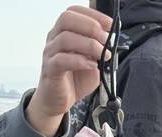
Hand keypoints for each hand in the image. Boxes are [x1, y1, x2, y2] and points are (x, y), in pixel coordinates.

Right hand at [26, 6, 112, 136]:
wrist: (58, 100)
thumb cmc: (73, 80)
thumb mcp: (92, 62)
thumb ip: (99, 52)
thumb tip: (111, 44)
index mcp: (63, 32)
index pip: (74, 11)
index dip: (93, 15)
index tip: (110, 25)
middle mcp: (54, 38)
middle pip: (67, 19)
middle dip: (90, 26)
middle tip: (105, 40)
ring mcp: (50, 53)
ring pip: (65, 38)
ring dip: (89, 45)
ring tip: (102, 55)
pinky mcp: (50, 69)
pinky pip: (62, 60)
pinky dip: (80, 61)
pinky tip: (92, 65)